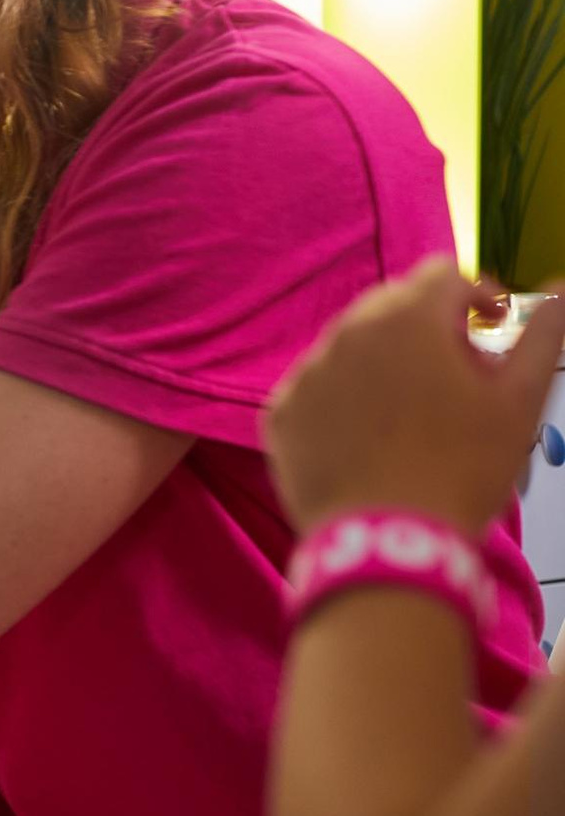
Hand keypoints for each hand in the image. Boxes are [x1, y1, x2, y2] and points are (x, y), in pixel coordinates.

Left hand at [265, 260, 564, 536]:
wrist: (389, 541)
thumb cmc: (464, 467)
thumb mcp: (519, 401)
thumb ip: (543, 336)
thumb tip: (560, 291)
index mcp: (406, 318)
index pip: (442, 275)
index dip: (475, 294)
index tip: (493, 326)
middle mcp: (346, 332)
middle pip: (392, 305)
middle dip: (430, 327)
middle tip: (459, 374)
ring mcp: (306, 372)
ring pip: (352, 345)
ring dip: (385, 361)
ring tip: (415, 411)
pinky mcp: (280, 412)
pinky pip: (318, 387)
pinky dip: (345, 397)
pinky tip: (370, 436)